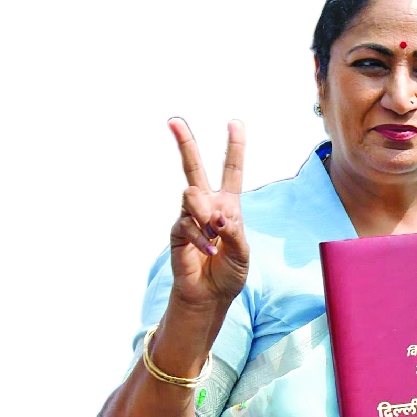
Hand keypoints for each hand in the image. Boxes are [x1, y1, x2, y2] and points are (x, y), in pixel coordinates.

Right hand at [167, 118, 249, 307]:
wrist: (211, 295)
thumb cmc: (229, 272)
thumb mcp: (242, 251)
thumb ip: (233, 230)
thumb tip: (217, 215)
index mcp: (228, 204)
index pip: (231, 170)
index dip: (234, 146)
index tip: (234, 122)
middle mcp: (207, 205)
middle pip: (194, 167)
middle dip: (184, 143)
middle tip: (174, 120)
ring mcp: (189, 217)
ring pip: (192, 194)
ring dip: (205, 213)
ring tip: (215, 234)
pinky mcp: (178, 232)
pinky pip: (187, 224)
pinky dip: (202, 238)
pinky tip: (209, 250)